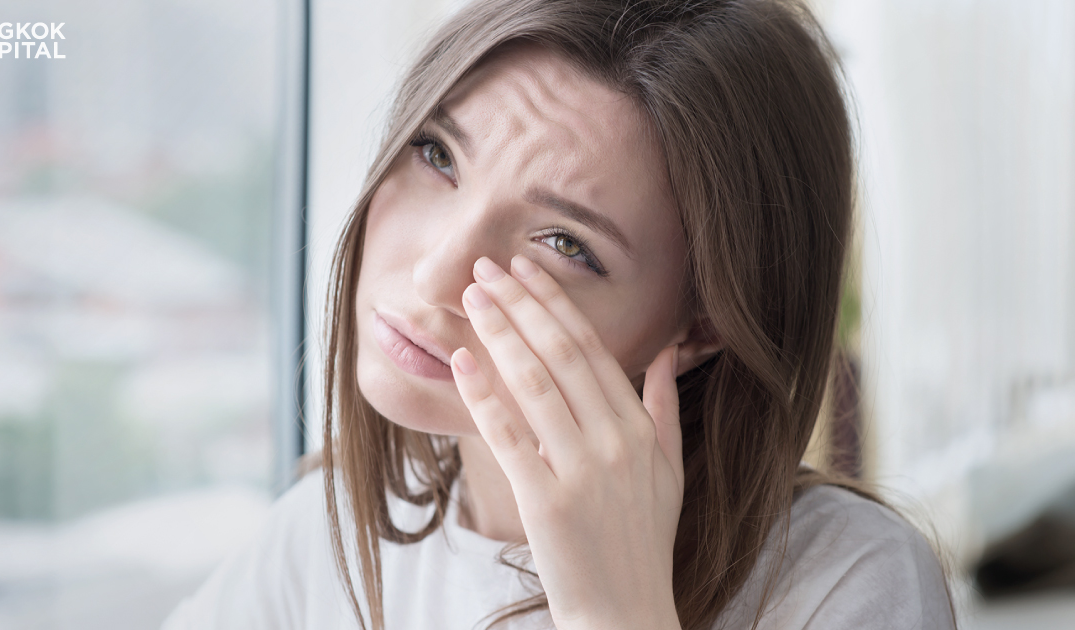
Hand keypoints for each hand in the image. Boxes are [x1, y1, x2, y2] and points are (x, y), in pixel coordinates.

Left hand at [449, 255, 683, 629]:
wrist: (625, 613)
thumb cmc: (642, 541)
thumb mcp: (668, 471)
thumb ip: (664, 406)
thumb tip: (669, 350)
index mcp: (639, 429)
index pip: (593, 349)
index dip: (556, 304)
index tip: (528, 268)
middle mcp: (615, 442)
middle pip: (562, 355)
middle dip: (522, 303)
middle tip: (487, 267)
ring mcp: (581, 472)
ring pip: (536, 384)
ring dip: (501, 334)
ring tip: (472, 297)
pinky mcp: (545, 502)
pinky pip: (510, 437)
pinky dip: (484, 395)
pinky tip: (461, 361)